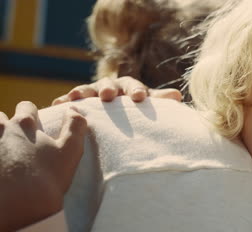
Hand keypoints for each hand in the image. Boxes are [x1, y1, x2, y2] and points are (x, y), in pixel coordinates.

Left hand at [0, 102, 86, 231]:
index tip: (36, 124)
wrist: (19, 208)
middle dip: (8, 125)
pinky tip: (4, 170)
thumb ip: (75, 126)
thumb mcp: (70, 151)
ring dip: (0, 140)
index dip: (32, 113)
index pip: (26, 107)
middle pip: (0, 118)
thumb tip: (73, 109)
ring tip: (8, 155)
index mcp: (24, 125)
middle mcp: (1, 131)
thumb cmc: (48, 178)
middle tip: (18, 142)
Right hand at [51, 76, 181, 104]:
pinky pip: (71, 100)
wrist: (116, 111)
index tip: (138, 97)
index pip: (134, 85)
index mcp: (129, 87)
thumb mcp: (147, 104)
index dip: (136, 90)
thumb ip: (159, 100)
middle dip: (108, 89)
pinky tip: (57, 104)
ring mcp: (93, 93)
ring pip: (87, 90)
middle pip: (109, 84)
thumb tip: (178, 96)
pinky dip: (65, 101)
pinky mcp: (80, 102)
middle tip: (108, 95)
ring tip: (75, 98)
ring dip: (81, 92)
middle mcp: (111, 87)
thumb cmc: (135, 108)